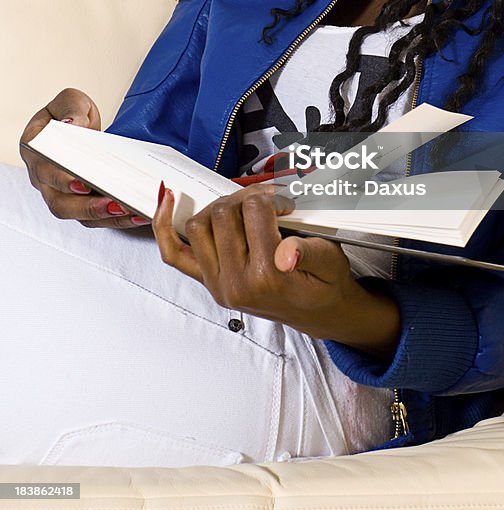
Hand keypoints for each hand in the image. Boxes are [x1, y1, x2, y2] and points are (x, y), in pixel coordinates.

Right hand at [19, 88, 149, 229]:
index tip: (82, 183)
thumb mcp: (70, 102)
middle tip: (114, 203)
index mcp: (36, 152)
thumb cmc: (69, 115)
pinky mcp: (82, 202)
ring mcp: (63, 194)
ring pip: (79, 216)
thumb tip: (73, 124)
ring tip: (131, 210)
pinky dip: (117, 218)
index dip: (62, 181)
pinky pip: (97, 217)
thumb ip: (71, 110)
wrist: (77, 126)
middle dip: (88, 207)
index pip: (45, 171)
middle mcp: (45, 179)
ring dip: (106, 216)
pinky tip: (138, 213)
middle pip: (60, 203)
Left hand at [152, 182, 400, 358]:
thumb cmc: (324, 284)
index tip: (286, 203)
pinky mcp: (208, 283)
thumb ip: (310, 253)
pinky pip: (174, 254)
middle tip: (266, 201)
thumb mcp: (331, 263)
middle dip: (245, 199)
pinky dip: (164, 226)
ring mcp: (218, 284)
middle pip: (223, 214)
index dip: (272, 197)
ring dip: (218, 208)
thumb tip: (288, 253)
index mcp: (268, 275)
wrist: (318, 312)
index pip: (254, 211)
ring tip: (242, 209)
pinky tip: (167, 200)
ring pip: (199, 225)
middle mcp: (236, 283)